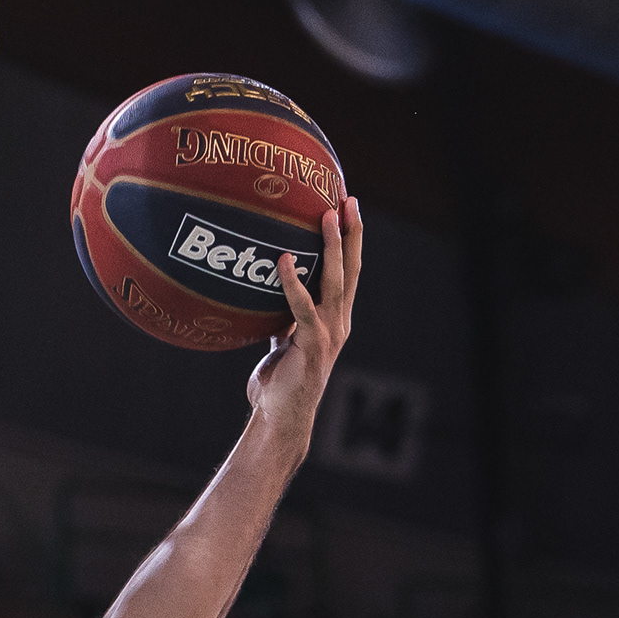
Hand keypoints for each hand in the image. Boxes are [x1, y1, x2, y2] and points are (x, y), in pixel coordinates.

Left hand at [247, 199, 364, 441]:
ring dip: (333, 246)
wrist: (280, 419)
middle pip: (352, 269)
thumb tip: (266, 294)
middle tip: (349, 198)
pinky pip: (302, 306)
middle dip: (352, 232)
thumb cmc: (278, 384)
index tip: (347, 208)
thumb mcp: (282, 342)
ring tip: (327, 214)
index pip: (348, 272)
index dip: (351, 240)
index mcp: (335, 319)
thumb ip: (283, 318)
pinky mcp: (312, 344)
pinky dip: (292, 282)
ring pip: (336, 280)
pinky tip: (282, 260)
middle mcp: (339, 322)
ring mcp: (329, 333)